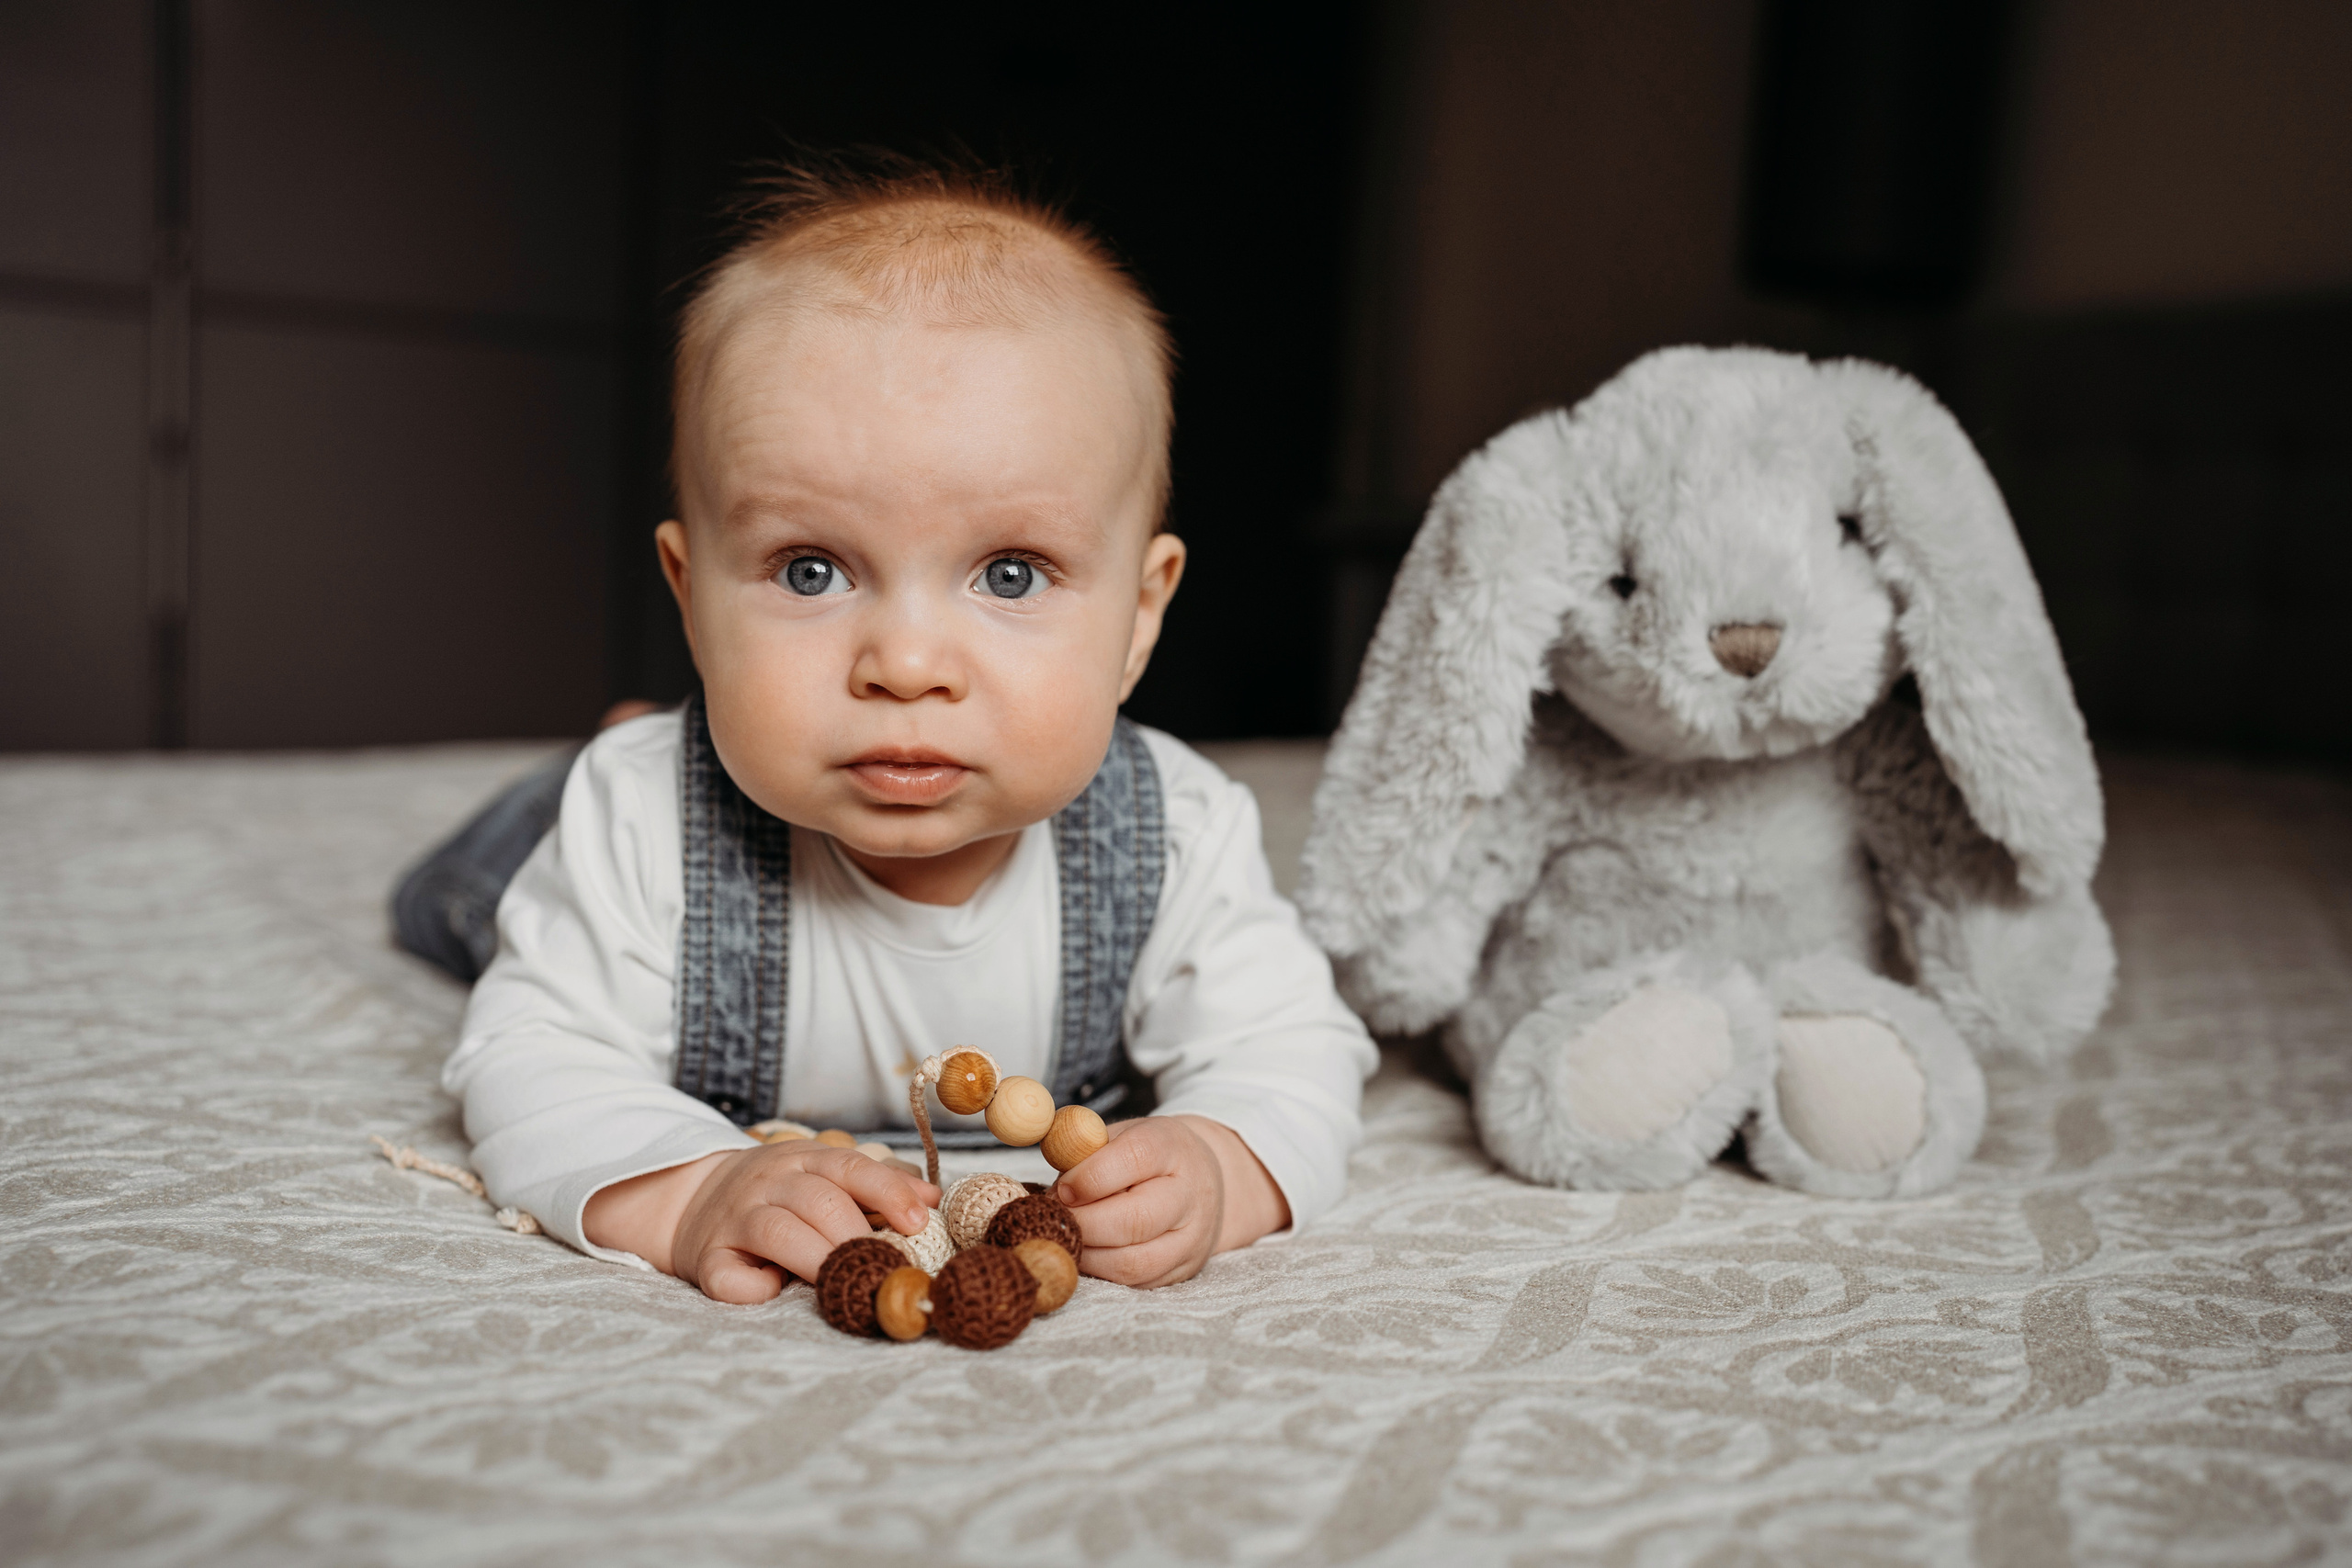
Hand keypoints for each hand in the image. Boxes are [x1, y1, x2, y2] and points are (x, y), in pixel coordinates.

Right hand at [584, 1141, 937, 1304]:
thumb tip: (933, 1200)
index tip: (919, 1223)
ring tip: (845, 1282)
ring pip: (776, 1232)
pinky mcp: (706, 1258)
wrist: (691, 1198)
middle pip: (818, 1202)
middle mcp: (767, 1182)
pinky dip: (753, 1289)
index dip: (887, 1193)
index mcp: (803, 1159)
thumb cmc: (779, 1193)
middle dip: (857, 1235)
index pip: (850, 1167)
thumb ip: (876, 1185)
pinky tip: (775, 1290)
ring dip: (816, 1259)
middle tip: (885, 1268)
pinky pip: (727, 1276)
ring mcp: (734, 1219)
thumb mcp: (823, 1174)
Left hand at [1052, 1115, 1289, 1287]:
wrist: (1201, 1182)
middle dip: (1084, 1225)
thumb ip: (1083, 1151)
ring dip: (1089, 1256)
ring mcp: (1190, 1238)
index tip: (1062, 1188)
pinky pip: (1136, 1283)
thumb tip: (1051, 1184)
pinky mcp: (1183, 1270)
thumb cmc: (1147, 1158)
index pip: (1135, 1158)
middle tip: (1055, 1221)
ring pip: (1135, 1262)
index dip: (1091, 1176)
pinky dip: (1102, 1273)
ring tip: (1068, 1240)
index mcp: (1170, 1148)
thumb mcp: (1119, 1137)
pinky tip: (1087, 1255)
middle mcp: (1188, 1194)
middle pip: (1136, 1220)